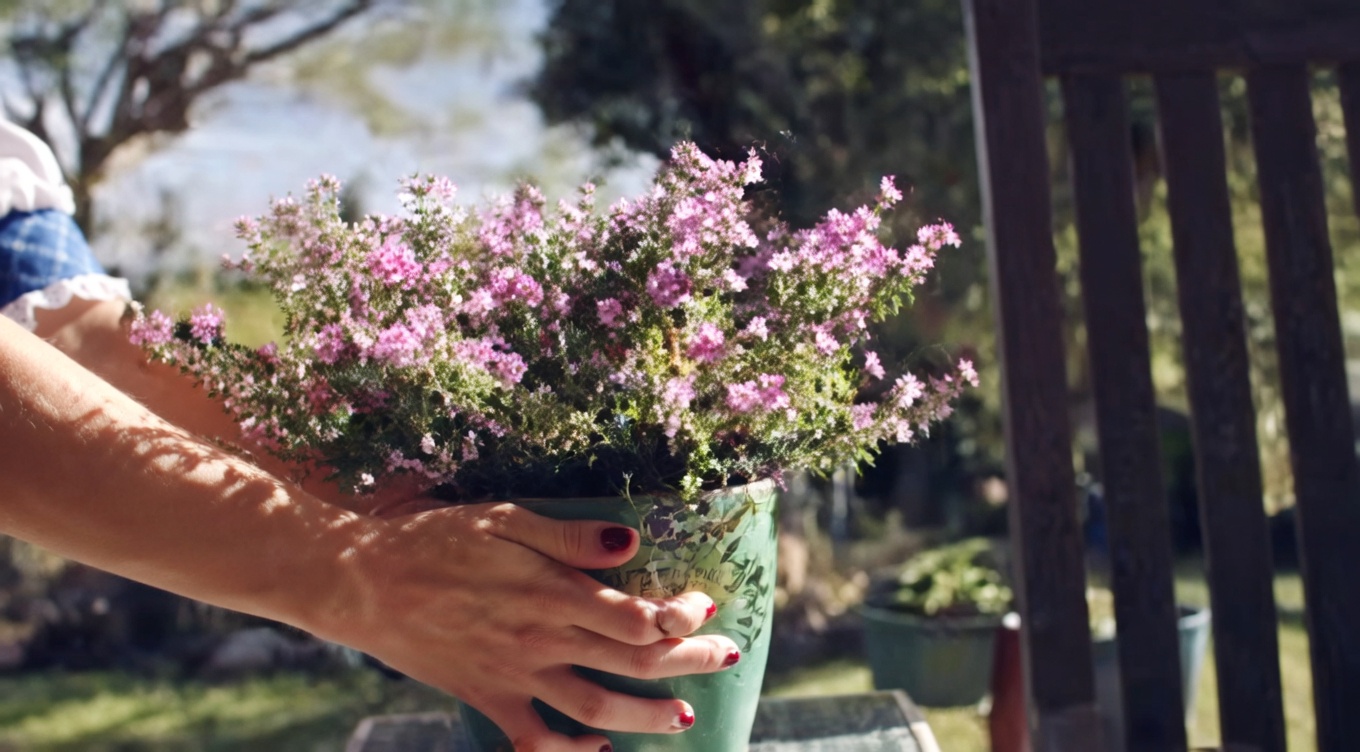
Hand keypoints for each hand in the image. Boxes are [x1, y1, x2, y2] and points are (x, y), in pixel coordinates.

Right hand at [319, 501, 739, 751]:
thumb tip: (632, 542)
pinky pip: (534, 739)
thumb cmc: (433, 540)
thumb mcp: (502, 519)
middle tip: (728, 657)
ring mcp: (514, 675)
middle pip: (630, 661)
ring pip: (595, 706)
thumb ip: (569, 536)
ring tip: (685, 719)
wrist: (361, 583)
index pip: (635, 614)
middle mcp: (540, 640)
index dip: (679, 615)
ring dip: (646, 716)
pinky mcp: (487, 697)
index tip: (705, 604)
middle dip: (687, 662)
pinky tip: (596, 749)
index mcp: (550, 592)